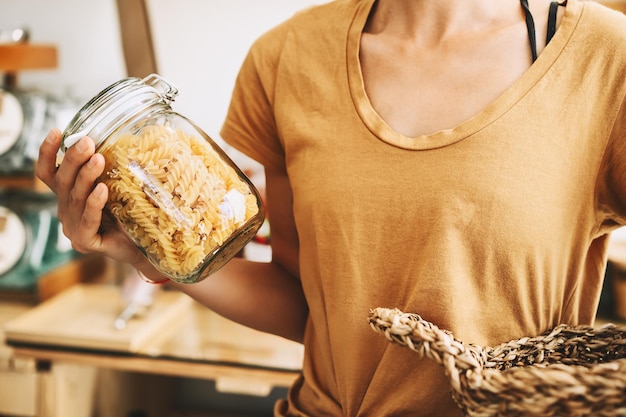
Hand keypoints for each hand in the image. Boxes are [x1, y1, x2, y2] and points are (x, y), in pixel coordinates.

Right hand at [36, 129, 143, 264]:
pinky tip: (102, 190)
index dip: (48, 153)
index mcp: (69, 195)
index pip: (49, 173)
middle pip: (62, 181)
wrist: (145, 247)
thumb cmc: (131, 213)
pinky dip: (94, 204)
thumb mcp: (117, 187)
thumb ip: (109, 169)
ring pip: (76, 198)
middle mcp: (67, 211)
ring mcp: (73, 228)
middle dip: (73, 159)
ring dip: (86, 176)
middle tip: (87, 142)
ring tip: (98, 159)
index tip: (57, 131)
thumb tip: (121, 136)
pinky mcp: (85, 242)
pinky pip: (88, 220)